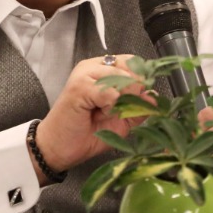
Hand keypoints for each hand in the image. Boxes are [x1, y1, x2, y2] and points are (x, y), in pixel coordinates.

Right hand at [31, 54, 142, 181]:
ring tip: (106, 113)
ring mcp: (85, 74)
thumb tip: (154, 96)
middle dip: (134, 92)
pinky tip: (98, 113)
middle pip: (131, 68)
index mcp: (104, 70)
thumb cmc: (86, 135)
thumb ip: (137, 108)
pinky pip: (110, 92)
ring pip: (122, 78)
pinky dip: (110, 106)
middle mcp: (94, 67)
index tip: (139, 99)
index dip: (141, 81)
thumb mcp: (121, 122)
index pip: (133, 62)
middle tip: (120, 111)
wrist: (58, 149)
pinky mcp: (79, 85)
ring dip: (121, 100)